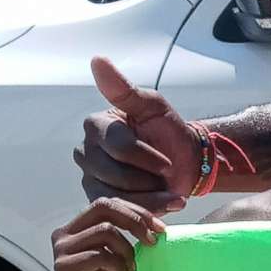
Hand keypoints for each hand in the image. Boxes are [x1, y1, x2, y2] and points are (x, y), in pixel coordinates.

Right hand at [52, 197, 165, 270]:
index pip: (109, 203)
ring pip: (104, 229)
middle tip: (154, 240)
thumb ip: (135, 230)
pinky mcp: (64, 268)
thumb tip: (172, 202)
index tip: (162, 227)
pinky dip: (117, 265)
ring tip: (133, 269)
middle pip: (103, 206)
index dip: (138, 210)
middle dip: (135, 219)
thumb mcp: (127, 254)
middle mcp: (65, 234)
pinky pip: (98, 254)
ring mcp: (62, 250)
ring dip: (127, 249)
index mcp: (78, 227)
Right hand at [75, 55, 198, 211]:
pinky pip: (118, 211)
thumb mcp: (153, 107)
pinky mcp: (98, 199)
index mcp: (95, 125)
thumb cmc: (169, 133)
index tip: (168, 161)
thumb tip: (97, 60)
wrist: (185, 163)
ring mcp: (89, 177)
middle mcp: (86, 151)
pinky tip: (163, 203)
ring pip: (117, 195)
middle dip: (149, 178)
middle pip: (116, 174)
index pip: (120, 146)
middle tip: (167, 176)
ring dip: (150, 197)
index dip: (148, 157)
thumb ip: (125, 90)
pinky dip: (145, 210)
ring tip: (167, 191)